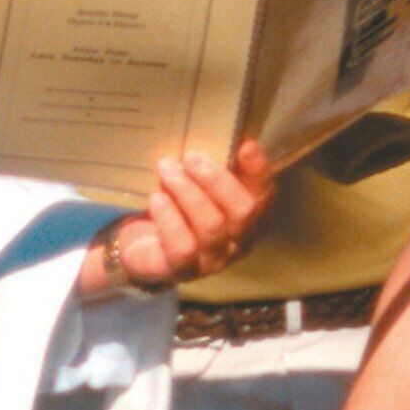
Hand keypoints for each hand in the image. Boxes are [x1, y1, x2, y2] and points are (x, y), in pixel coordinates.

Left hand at [80, 140, 277, 296]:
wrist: (144, 248)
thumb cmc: (179, 210)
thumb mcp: (200, 187)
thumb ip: (218, 169)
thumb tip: (230, 138)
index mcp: (253, 219)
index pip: (264, 195)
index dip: (258, 171)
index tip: (245, 145)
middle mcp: (240, 243)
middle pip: (243, 211)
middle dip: (216, 179)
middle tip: (190, 157)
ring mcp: (215, 260)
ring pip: (212, 225)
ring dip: (187, 192)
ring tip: (167, 170)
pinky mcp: (185, 271)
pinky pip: (183, 246)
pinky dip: (169, 218)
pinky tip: (156, 199)